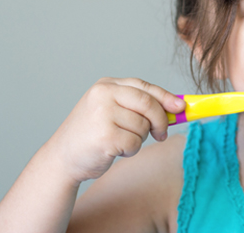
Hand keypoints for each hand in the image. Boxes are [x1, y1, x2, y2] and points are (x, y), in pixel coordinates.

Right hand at [46, 77, 184, 183]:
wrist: (61, 158)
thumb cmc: (92, 134)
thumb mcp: (112, 111)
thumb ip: (139, 106)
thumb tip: (177, 107)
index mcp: (106, 85)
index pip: (144, 87)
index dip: (165, 97)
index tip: (181, 107)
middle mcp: (103, 95)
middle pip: (148, 104)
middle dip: (161, 120)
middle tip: (161, 134)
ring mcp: (102, 115)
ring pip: (143, 126)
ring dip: (139, 139)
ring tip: (120, 140)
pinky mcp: (105, 136)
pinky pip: (134, 143)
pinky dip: (130, 150)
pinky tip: (114, 149)